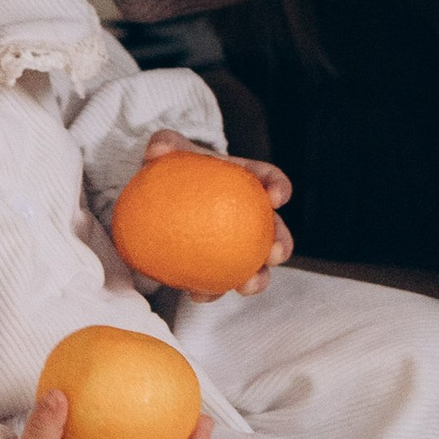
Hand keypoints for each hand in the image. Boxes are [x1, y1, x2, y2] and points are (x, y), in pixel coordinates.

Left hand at [129, 127, 292, 294]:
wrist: (156, 197)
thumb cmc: (172, 169)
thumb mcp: (167, 153)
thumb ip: (164, 144)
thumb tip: (159, 149)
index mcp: (245, 182)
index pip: (269, 180)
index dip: (279, 187)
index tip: (277, 197)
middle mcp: (249, 216)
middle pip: (275, 230)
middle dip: (282, 244)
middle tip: (275, 254)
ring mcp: (235, 245)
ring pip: (256, 265)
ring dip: (257, 278)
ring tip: (247, 285)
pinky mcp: (215, 266)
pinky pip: (218, 281)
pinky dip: (211, 290)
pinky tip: (198, 294)